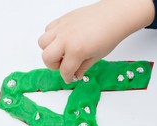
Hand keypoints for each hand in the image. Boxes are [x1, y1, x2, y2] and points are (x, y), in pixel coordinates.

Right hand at [38, 0, 154, 82]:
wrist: (114, 16)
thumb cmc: (109, 34)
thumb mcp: (97, 56)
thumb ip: (83, 67)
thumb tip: (75, 75)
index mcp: (77, 50)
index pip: (65, 70)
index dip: (67, 77)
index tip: (69, 78)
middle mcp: (66, 39)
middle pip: (47, 58)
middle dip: (53, 66)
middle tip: (63, 65)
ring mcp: (62, 28)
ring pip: (42, 43)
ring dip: (49, 50)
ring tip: (61, 52)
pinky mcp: (62, 20)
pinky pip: (48, 30)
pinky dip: (51, 37)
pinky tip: (62, 40)